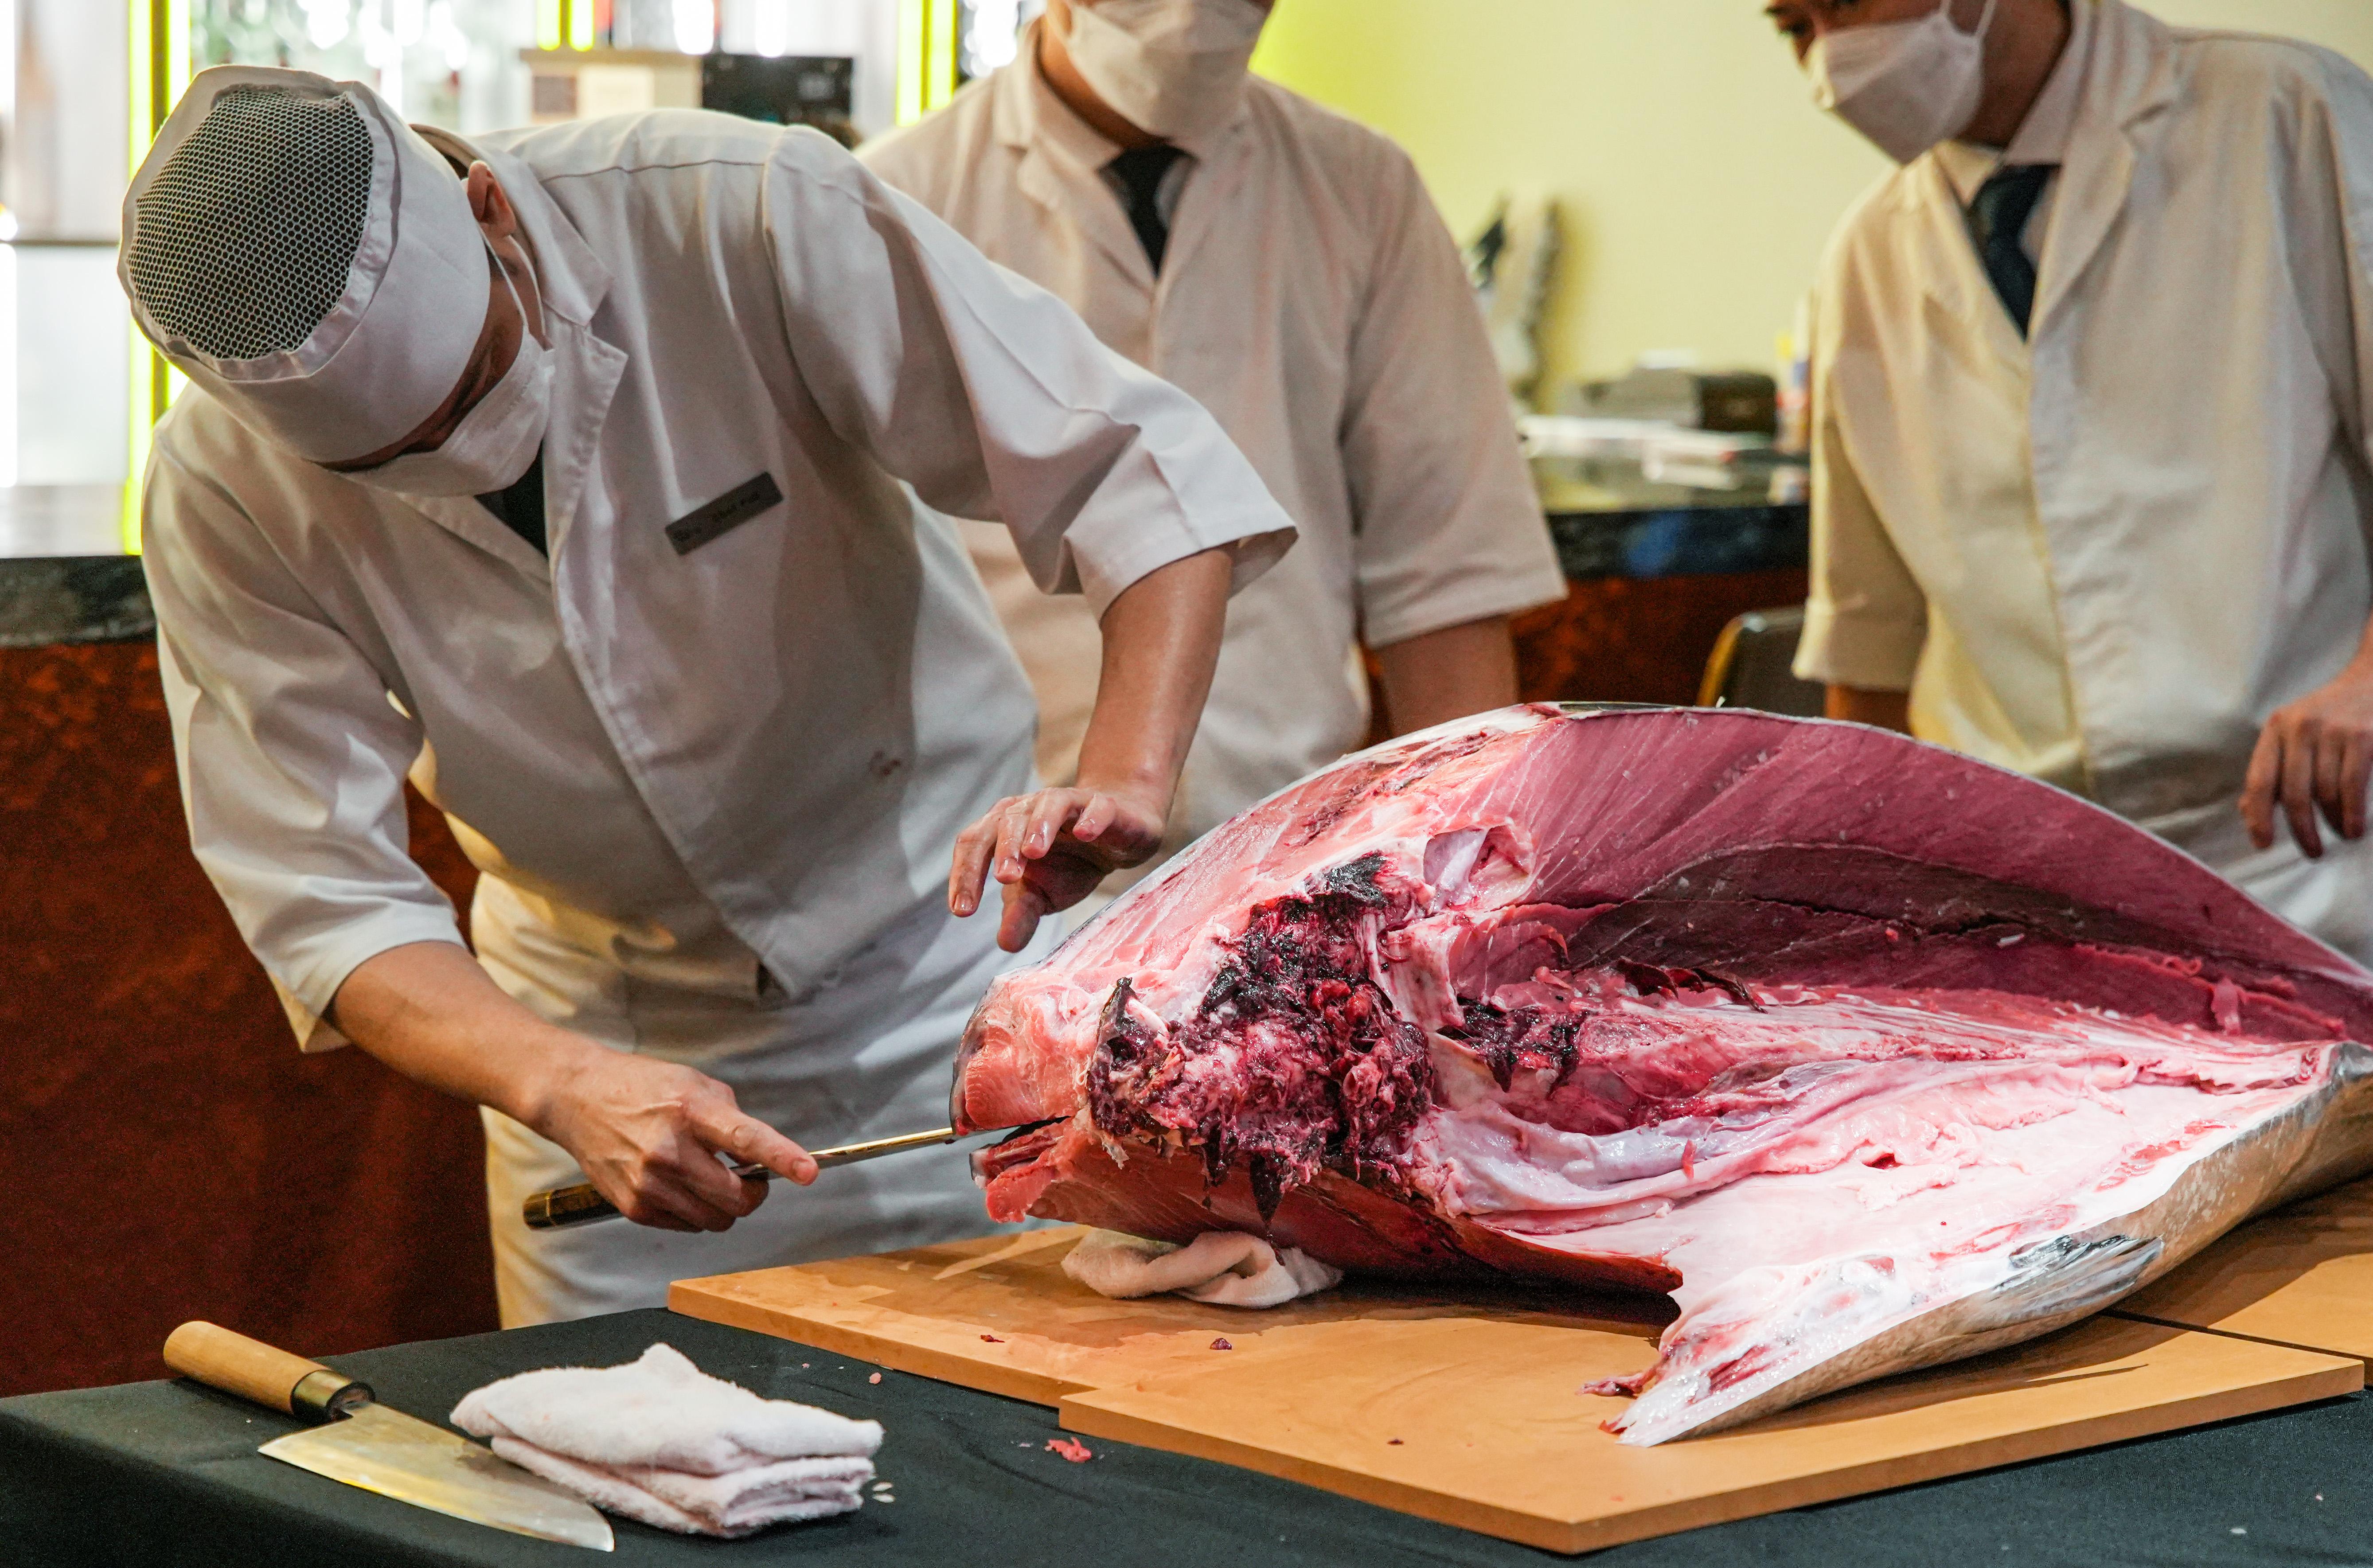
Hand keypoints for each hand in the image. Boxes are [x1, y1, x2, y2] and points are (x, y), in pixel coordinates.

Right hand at [537, 1050, 818, 1232]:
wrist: (578, 1099)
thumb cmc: (640, 1087)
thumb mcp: (694, 1084)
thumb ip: (731, 1117)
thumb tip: (759, 1153)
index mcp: (691, 1111)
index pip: (746, 1139)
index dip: (782, 1158)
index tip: (808, 1171)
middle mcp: (670, 1150)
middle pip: (736, 1199)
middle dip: (754, 1193)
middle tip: (750, 1178)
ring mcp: (650, 1183)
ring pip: (716, 1220)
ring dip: (725, 1206)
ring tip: (709, 1178)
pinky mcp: (635, 1206)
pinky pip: (688, 1226)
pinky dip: (696, 1212)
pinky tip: (681, 1185)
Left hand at [948, 784, 1167, 951]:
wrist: (1116, 839)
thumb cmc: (1070, 863)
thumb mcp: (1042, 894)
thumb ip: (1021, 913)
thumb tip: (1005, 944)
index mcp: (1004, 828)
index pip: (975, 843)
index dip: (965, 874)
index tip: (963, 911)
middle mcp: (1031, 808)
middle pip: (1008, 819)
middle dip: (1004, 849)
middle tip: (1005, 880)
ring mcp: (1068, 803)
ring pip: (1048, 804)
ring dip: (1038, 827)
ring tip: (1034, 853)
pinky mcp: (1104, 806)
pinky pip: (1096, 807)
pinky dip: (1089, 818)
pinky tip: (1085, 834)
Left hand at [2241, 665, 2372, 858]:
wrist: (2372, 680)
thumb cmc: (2328, 716)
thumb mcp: (2291, 735)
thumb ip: (2271, 770)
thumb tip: (2248, 812)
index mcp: (2275, 728)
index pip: (2260, 780)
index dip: (2259, 816)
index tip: (2263, 843)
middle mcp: (2299, 728)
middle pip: (2294, 794)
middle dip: (2302, 830)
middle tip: (2311, 852)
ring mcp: (2333, 731)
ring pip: (2325, 793)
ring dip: (2332, 823)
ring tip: (2339, 835)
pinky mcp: (2363, 737)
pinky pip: (2352, 787)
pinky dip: (2352, 814)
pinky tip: (2354, 829)